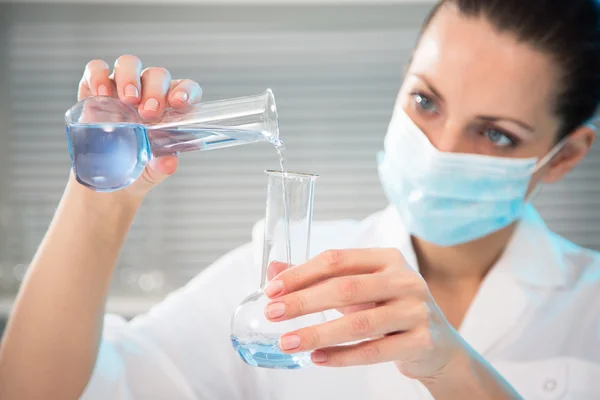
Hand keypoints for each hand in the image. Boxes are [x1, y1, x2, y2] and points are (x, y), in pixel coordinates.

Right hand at [75, 55, 202, 197]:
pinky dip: (98, 76)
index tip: (178, 103)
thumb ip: (163, 164)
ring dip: (130, 79)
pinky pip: (97, 69)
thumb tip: (168, 162)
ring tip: (128, 101)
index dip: (185, 91)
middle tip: (149, 112)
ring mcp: (122, 86)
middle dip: (155, 90)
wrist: (109, 176)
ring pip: (129, 64)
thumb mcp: (154, 170)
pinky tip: (101, 94)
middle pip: (157, 75)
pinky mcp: (95, 85)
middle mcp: (149, 91)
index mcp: (171, 107)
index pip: (186, 89)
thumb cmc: (140, 165)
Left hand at [264, 249, 462, 380]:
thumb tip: (275, 269)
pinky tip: (318, 358)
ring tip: (288, 342)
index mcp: (386, 259)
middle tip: (272, 313)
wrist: (437, 345)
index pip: (337, 260)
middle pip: (345, 288)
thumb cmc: (390, 309)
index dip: (301, 273)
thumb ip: (319, 278)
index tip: (273, 288)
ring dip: (317, 333)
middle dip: (303, 301)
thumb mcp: (358, 287)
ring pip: (358, 323)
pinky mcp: (421, 341)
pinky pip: (374, 351)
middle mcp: (404, 280)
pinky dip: (342, 356)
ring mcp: (415, 310)